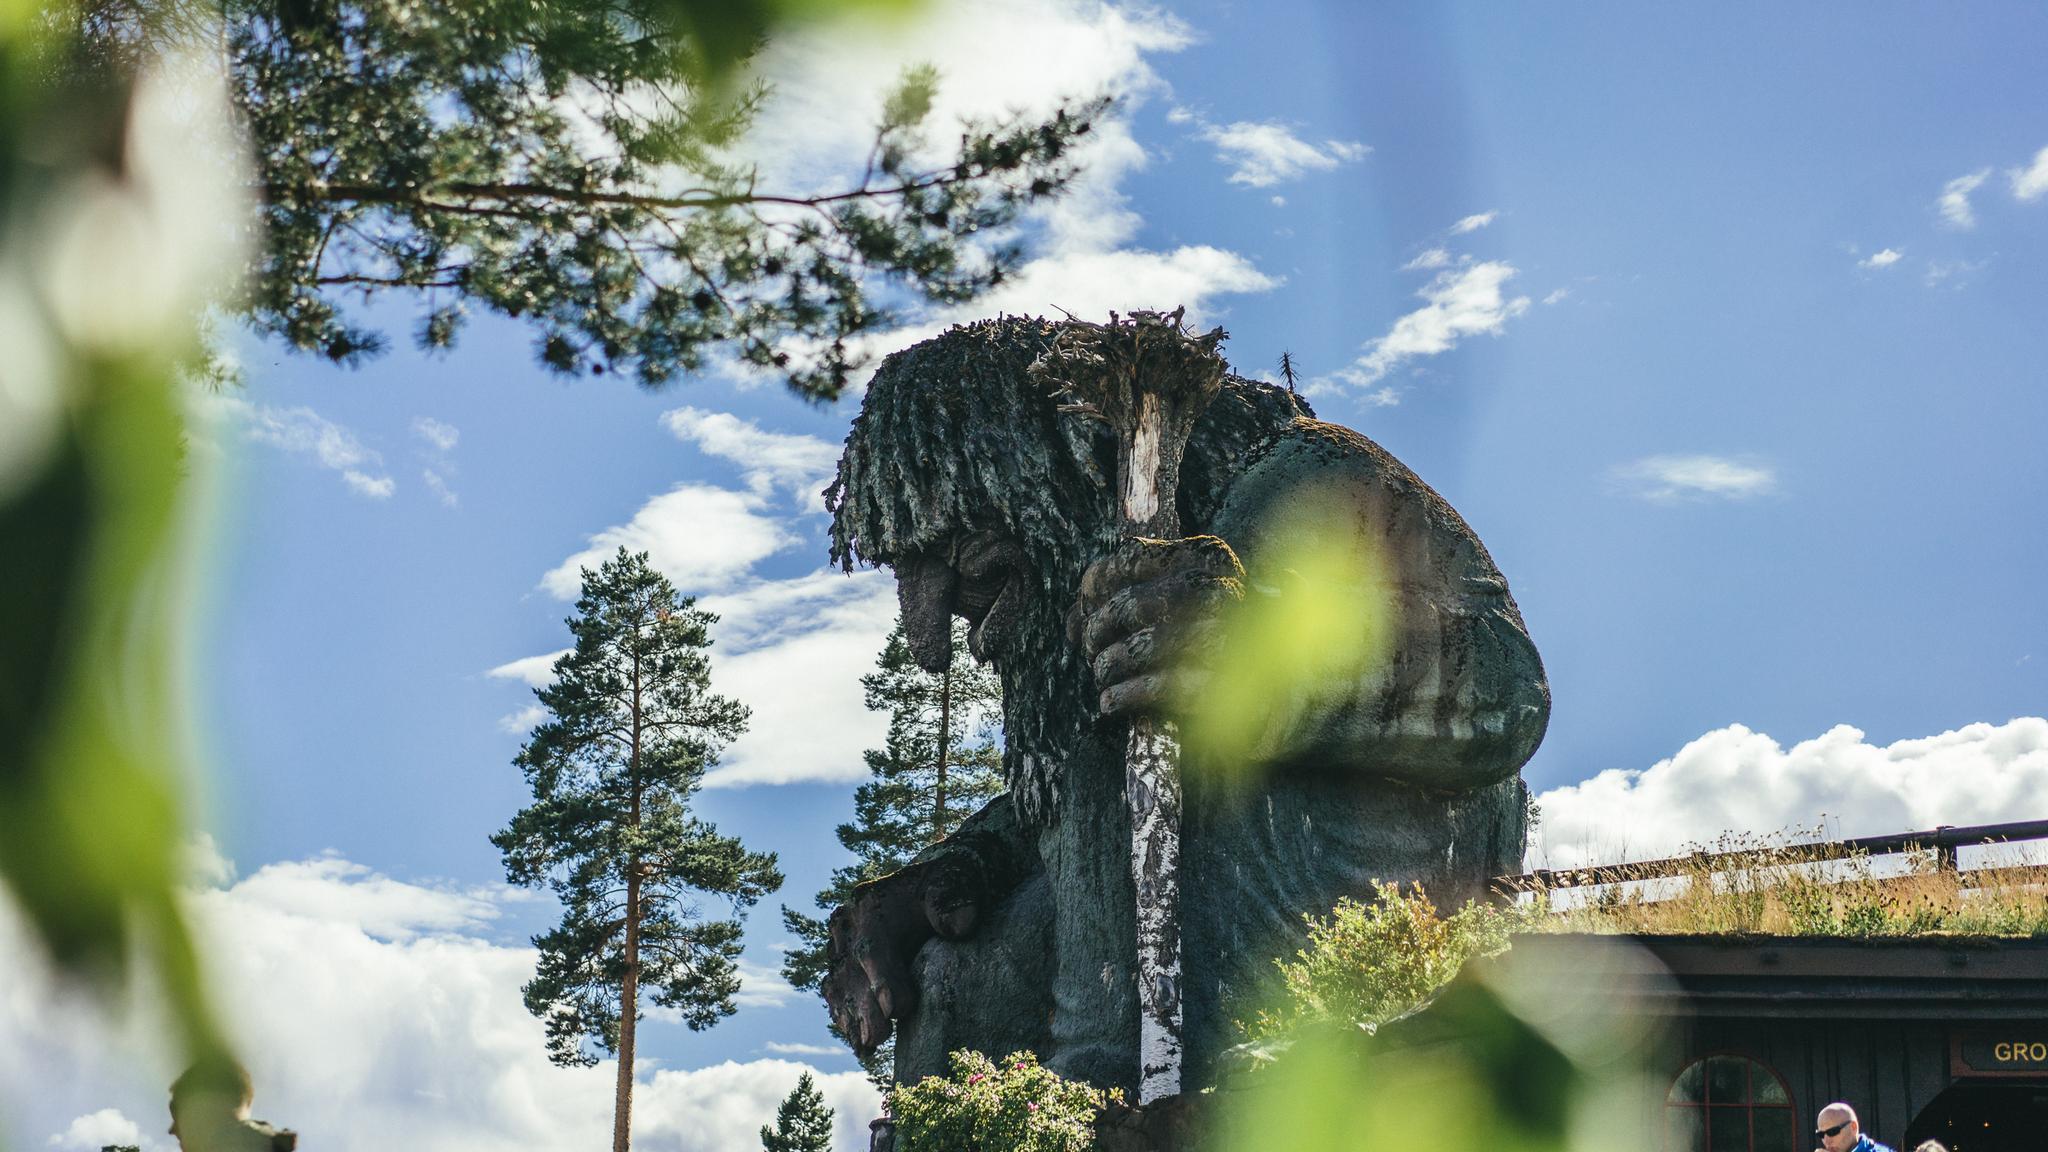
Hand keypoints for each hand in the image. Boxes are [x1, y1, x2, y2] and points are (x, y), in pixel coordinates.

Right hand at [821, 854, 988, 1055]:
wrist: (932, 887)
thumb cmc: (948, 886)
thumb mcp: (956, 881)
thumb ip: (954, 899)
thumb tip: (960, 925)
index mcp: (872, 903)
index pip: (874, 945)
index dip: (884, 979)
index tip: (897, 1009)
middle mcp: (847, 925)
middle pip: (852, 972)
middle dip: (865, 1007)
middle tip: (878, 1038)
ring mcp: (841, 947)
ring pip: (839, 987)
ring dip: (852, 1018)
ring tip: (867, 1047)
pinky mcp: (842, 965)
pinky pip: (837, 995)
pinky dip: (847, 1018)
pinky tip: (860, 1044)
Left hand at [1071, 535, 1243, 716]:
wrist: (1274, 692)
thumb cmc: (1213, 639)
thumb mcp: (1177, 603)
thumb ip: (1122, 600)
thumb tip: (1073, 622)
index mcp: (1208, 558)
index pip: (1132, 558)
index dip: (1096, 584)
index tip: (1083, 610)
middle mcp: (1222, 590)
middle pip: (1132, 606)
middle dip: (1098, 631)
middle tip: (1091, 651)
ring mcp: (1228, 639)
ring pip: (1143, 646)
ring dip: (1110, 665)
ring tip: (1103, 675)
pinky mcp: (1225, 686)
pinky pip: (1160, 687)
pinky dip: (1126, 695)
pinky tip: (1111, 700)